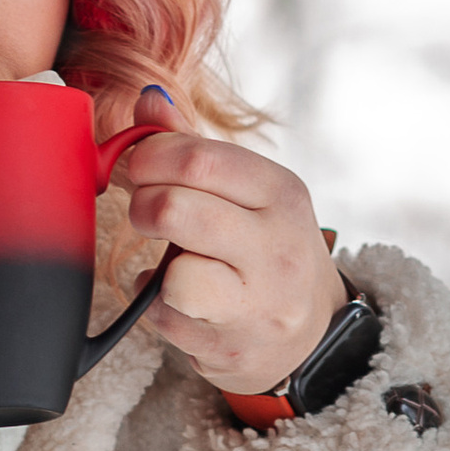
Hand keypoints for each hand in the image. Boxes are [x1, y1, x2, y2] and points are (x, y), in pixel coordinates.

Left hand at [119, 90, 349, 396]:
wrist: (311, 332)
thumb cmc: (264, 246)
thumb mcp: (246, 191)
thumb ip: (192, 146)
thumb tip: (147, 100)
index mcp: (282, 193)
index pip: (198, 159)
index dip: (149, 158)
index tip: (138, 166)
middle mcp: (279, 248)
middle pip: (176, 210)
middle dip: (143, 205)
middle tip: (145, 211)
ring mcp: (260, 305)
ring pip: (174, 277)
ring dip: (156, 267)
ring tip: (174, 263)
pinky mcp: (233, 350)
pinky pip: (163, 319)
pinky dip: (158, 307)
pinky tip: (182, 301)